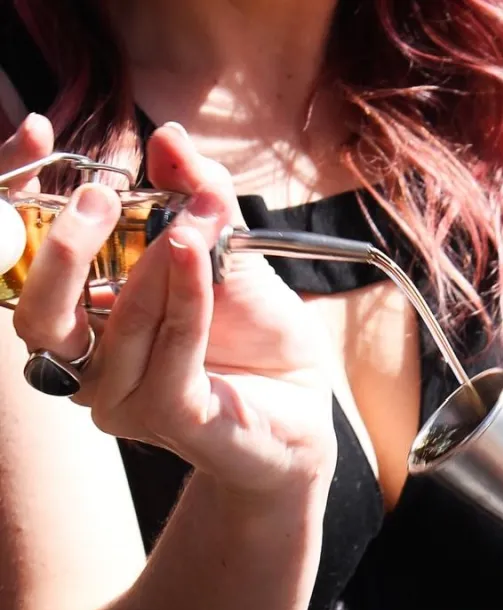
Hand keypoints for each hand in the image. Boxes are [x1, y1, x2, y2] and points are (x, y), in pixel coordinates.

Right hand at [7, 119, 336, 500]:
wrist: (308, 403)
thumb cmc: (259, 337)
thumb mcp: (227, 252)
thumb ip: (194, 198)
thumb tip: (166, 137)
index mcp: (81, 326)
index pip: (19, 274)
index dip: (13, 205)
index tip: (37, 135)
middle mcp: (87, 369)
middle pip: (37, 311)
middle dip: (66, 245)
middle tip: (102, 196)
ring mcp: (124, 400)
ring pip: (121, 320)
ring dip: (160, 263)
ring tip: (199, 222)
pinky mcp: (169, 416)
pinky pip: (171, 344)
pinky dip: (188, 293)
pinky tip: (202, 255)